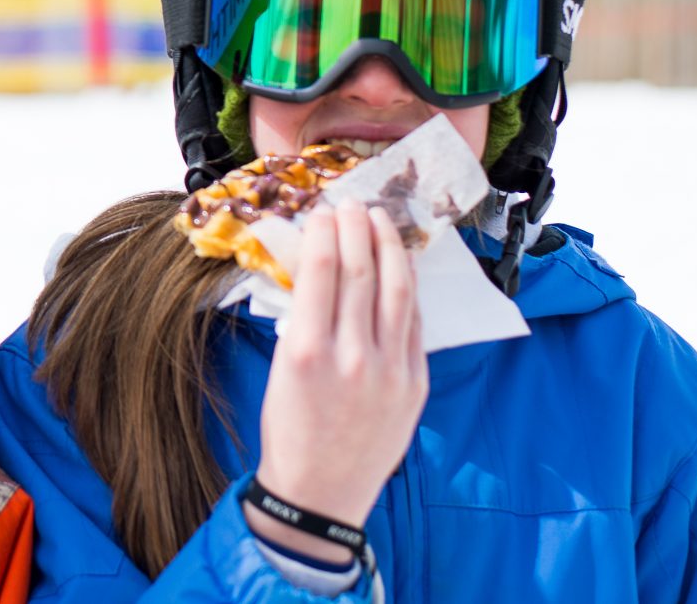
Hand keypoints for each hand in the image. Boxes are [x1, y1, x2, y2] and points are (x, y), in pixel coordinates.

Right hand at [250, 204, 425, 562]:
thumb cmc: (290, 430)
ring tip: (380, 220)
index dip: (323, 235)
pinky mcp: (414, 384)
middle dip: (356, 230)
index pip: (320, 274)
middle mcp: (353, 358)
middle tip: (351, 204)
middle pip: (361, 274)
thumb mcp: (282, 371)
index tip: (321, 211)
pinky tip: (399, 266)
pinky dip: (406, 288)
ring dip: (388, 248)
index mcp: (308, 354)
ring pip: (396, 292)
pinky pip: (414, 324)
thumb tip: (317, 268)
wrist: (322, 492)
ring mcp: (390, 371)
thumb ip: (304, 322)